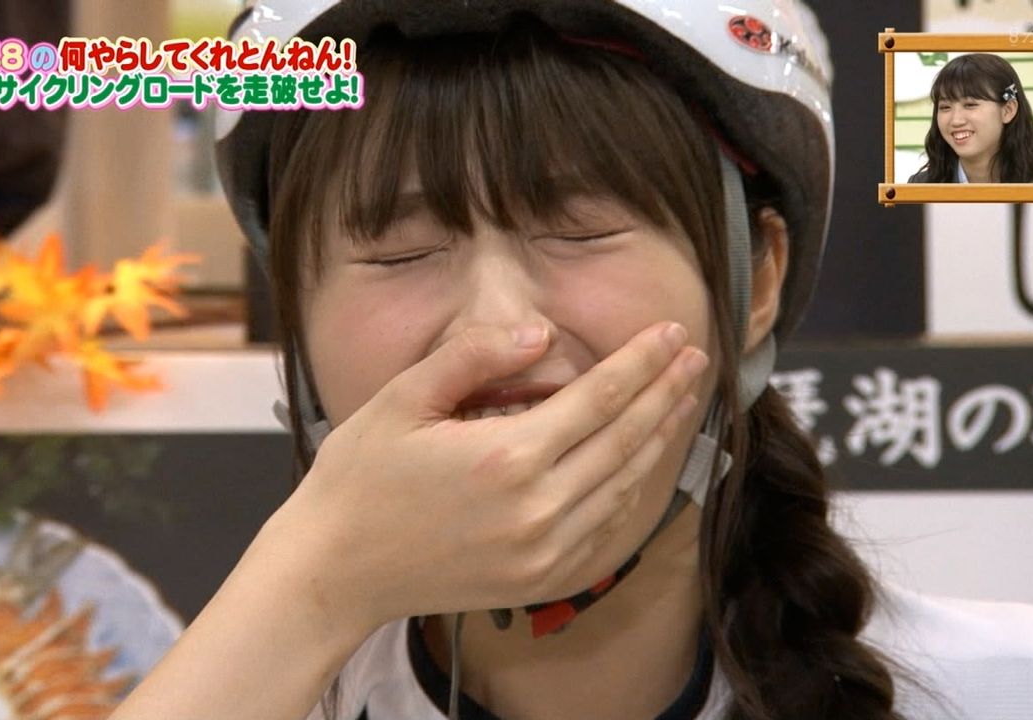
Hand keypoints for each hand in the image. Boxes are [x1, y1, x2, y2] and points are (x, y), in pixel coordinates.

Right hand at [287, 321, 707, 627]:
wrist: (335, 570)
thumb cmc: (360, 478)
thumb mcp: (403, 399)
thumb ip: (474, 356)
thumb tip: (540, 334)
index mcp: (508, 457)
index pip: (600, 398)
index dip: (643, 362)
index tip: (673, 334)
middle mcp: (539, 509)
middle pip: (627, 440)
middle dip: (667, 393)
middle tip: (696, 357)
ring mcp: (544, 552)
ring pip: (625, 486)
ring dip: (659, 439)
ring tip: (680, 401)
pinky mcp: (541, 581)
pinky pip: (606, 532)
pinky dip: (632, 493)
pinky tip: (640, 465)